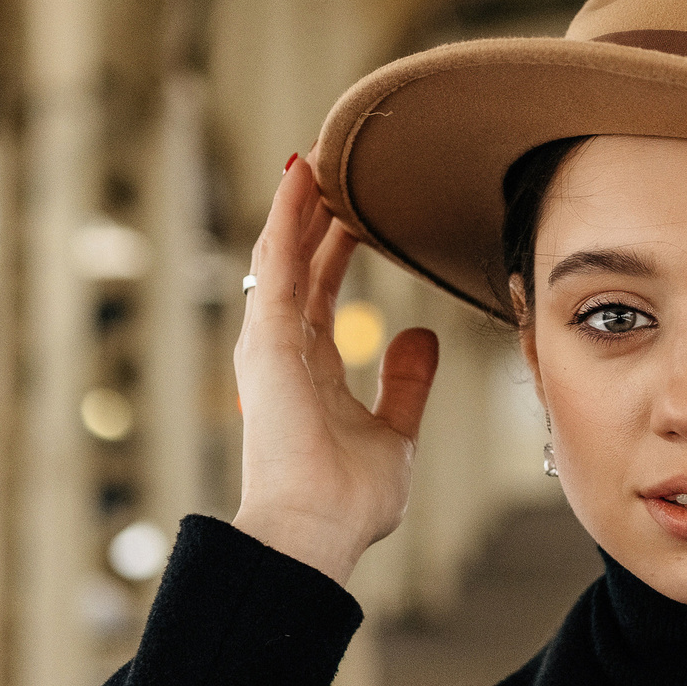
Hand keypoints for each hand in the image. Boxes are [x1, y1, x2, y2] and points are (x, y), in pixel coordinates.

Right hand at [230, 157, 438, 586]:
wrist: (317, 533)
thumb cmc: (348, 500)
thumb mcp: (394, 432)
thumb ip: (405, 383)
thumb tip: (420, 335)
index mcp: (309, 370)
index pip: (320, 290)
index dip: (333, 246)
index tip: (354, 209)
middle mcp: (283, 351)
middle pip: (297, 262)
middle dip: (315, 212)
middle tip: (334, 161)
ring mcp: (270, 343)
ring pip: (281, 253)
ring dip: (297, 203)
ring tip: (315, 153)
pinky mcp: (266, 340)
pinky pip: (275, 264)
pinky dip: (287, 217)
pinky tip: (301, 175)